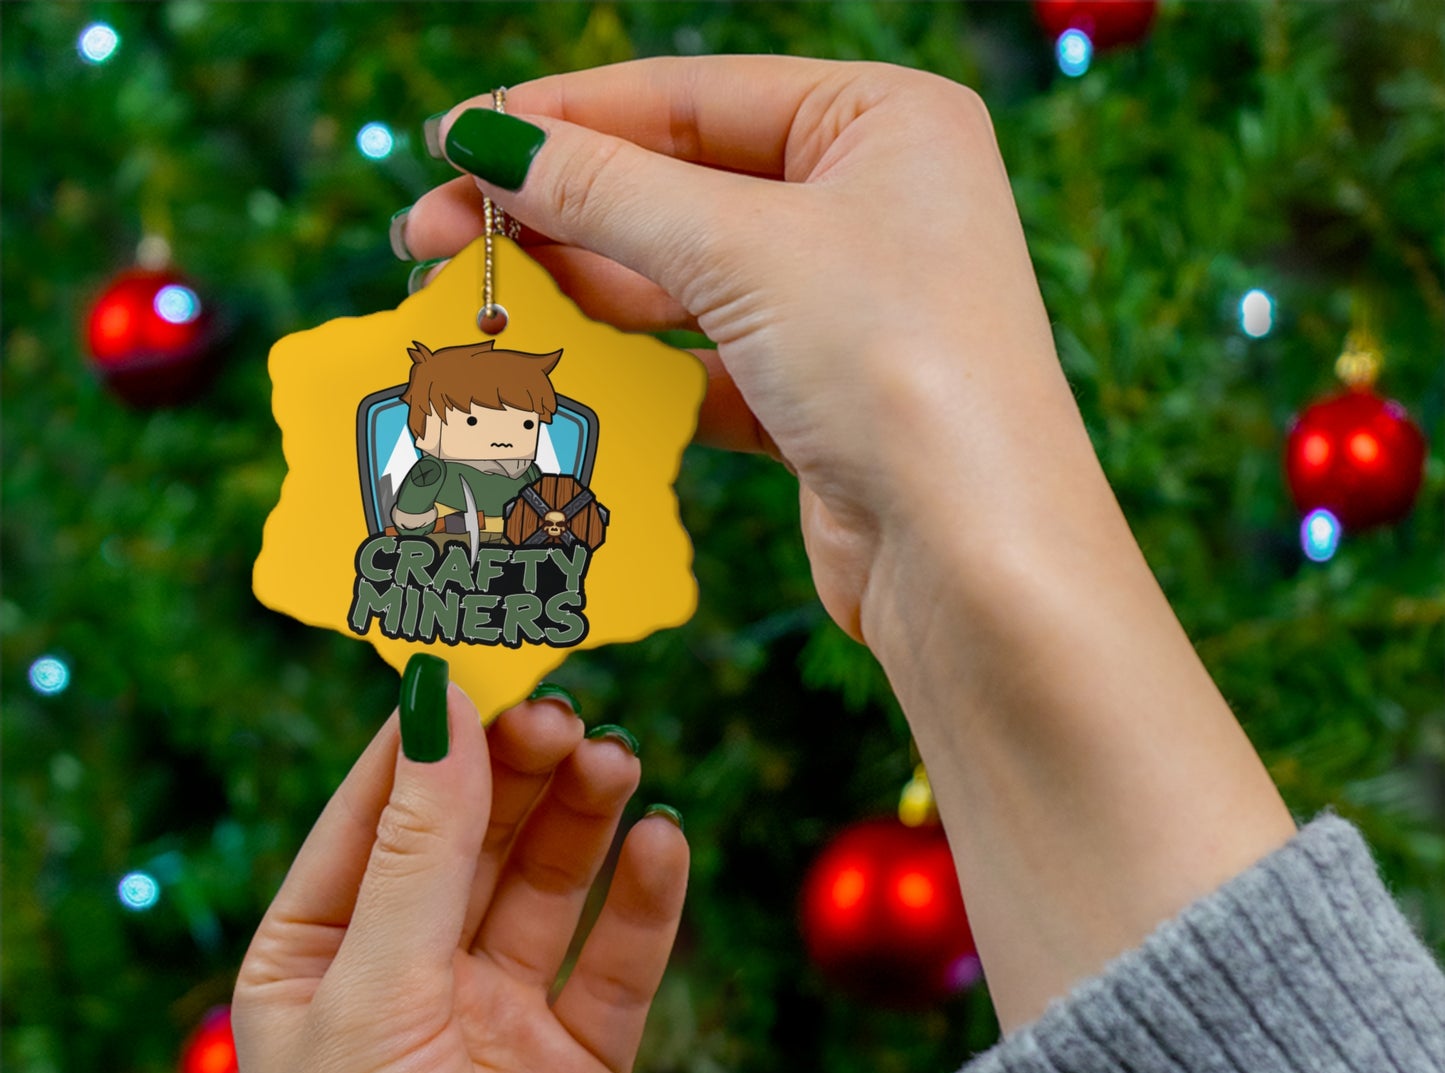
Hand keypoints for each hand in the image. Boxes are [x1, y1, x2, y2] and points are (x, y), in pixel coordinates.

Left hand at [232, 682, 686, 1072]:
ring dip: (583, 819)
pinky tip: (664, 844)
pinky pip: (617, 962)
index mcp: (319, 958)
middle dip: (519, 768)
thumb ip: (420, 850)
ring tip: (620, 761)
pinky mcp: (580, 1067)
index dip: (434, 730)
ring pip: (549, 885)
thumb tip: (441, 702)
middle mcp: (408, 979)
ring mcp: (497, 1022)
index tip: (490, 650)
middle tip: (571, 709)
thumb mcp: (377, 1000)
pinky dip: (644, 901)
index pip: (379, 809)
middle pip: (473, 835)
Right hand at [402, 56, 1092, 642]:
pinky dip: (636, 369)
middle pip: (678, 187)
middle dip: (555, 212)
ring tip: (476, 299)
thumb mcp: (743, 250)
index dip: (562, 118)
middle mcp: (871, 204)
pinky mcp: (820, 400)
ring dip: (583, 290)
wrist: (973, 560)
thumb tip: (487, 141)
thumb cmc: (896, 368)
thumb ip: (608, 190)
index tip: (453, 142)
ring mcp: (846, 307)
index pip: (690, 97)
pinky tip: (562, 371)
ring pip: (685, 280)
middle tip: (430, 237)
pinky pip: (705, 363)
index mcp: (883, 121)